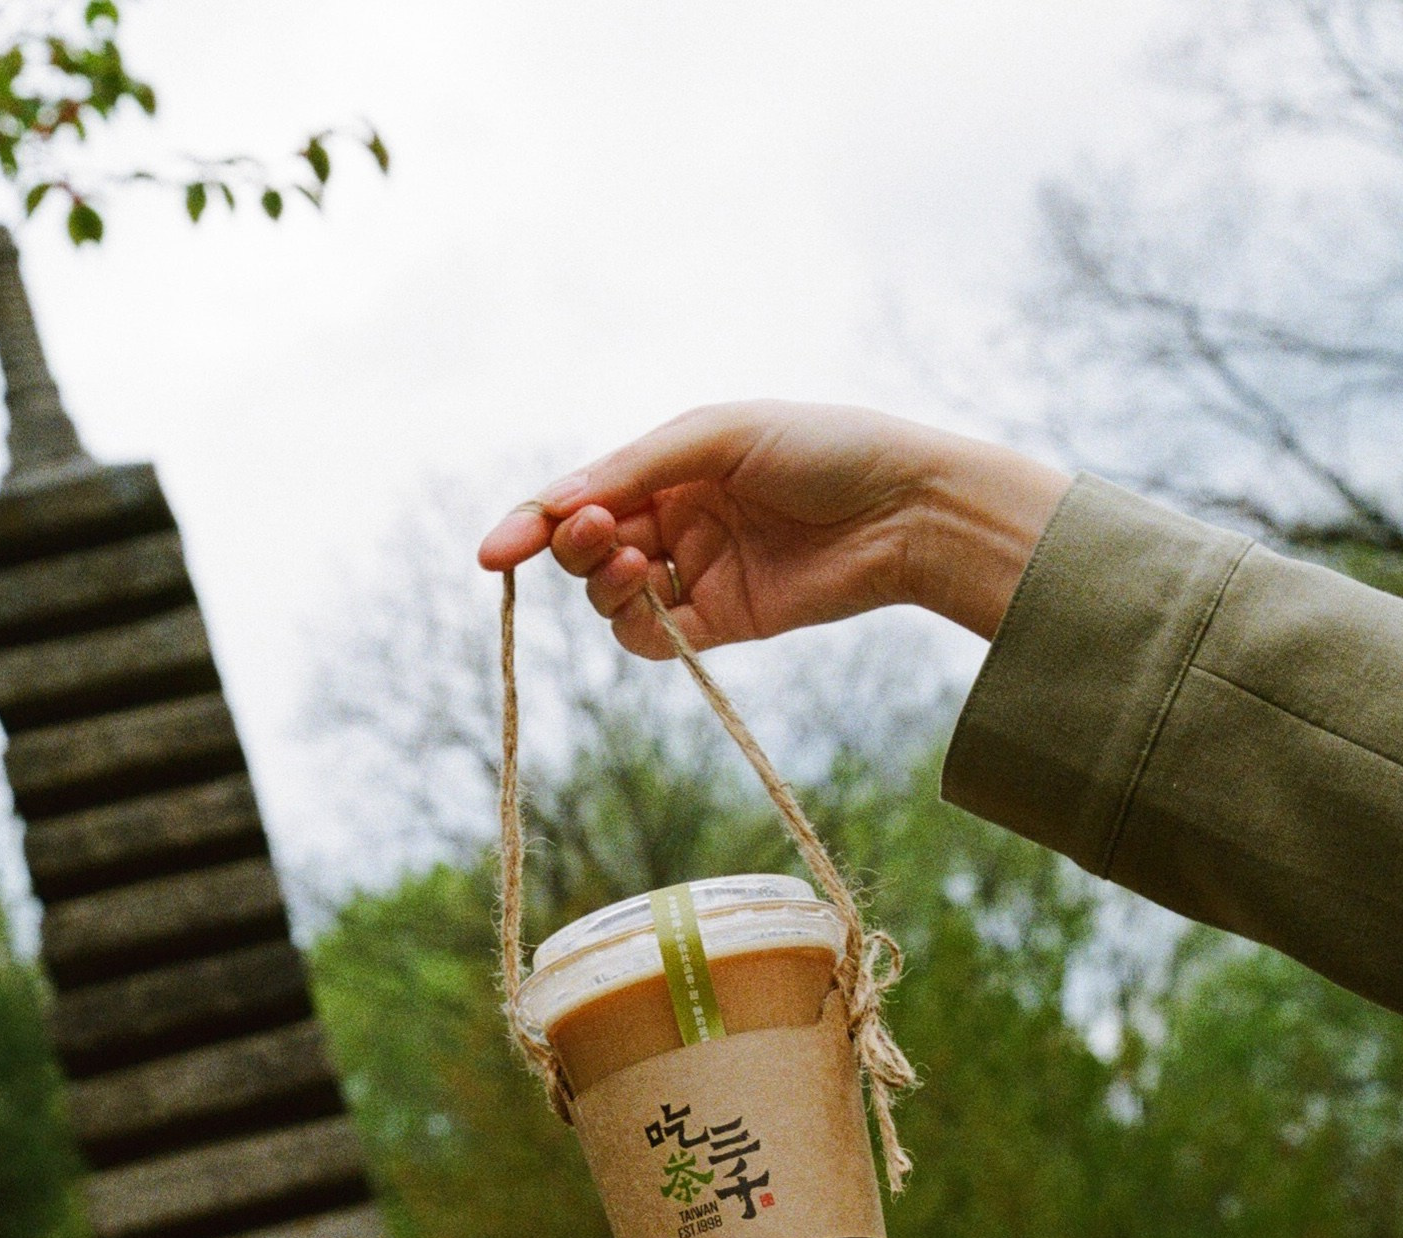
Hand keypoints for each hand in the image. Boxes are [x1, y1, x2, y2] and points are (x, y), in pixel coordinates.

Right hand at [478, 401, 1070, 654]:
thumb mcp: (719, 435)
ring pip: (613, 599)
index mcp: (670, 466)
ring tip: (636, 563)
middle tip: (604, 533)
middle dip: (575, 546)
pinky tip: (654, 596)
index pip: (580, 498)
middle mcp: (677, 520)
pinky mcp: (725, 624)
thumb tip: (559, 505)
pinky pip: (656, 638)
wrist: (906, 508)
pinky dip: (639, 626)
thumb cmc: (823, 448)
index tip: (496, 553)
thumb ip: (636, 467)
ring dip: (603, 585)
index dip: (533, 524)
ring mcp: (698, 574)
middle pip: (587, 549)